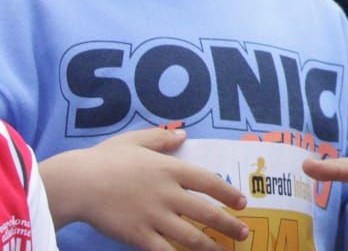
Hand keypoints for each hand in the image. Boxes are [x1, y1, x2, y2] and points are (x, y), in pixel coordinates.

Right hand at [38, 128, 249, 250]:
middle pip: (207, 212)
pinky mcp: (138, 236)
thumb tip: (183, 134)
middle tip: (244, 233)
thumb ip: (161, 138)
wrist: (77, 183)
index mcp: (171, 169)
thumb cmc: (104, 159)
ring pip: (191, 236)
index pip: (210, 182)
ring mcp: (154, 217)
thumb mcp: (135, 140)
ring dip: (210, 246)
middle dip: (229, 225)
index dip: (228, 194)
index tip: (242, 202)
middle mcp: (169, 194)